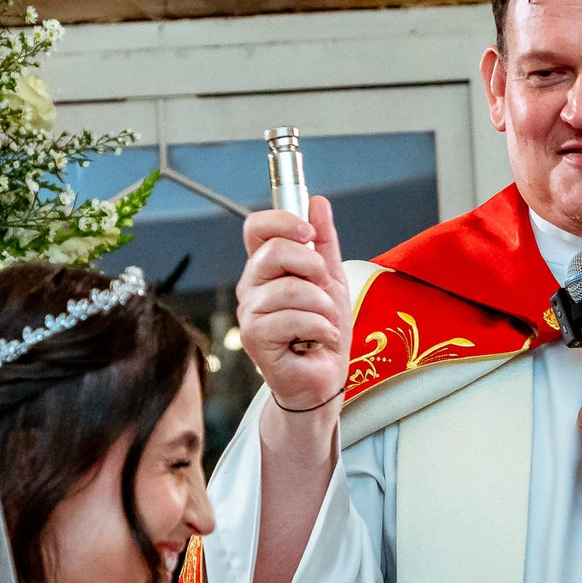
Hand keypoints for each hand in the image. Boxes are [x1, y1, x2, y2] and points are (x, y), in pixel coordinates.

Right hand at [237, 197, 348, 416]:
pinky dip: (319, 329)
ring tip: (326, 323)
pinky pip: (292, 319)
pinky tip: (321, 340)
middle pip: (274, 251)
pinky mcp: (255, 339)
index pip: (256, 228)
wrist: (324, 379)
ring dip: (323, 306)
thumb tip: (318, 203)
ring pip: (290, 289)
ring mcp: (250, 313)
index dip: (283, 221)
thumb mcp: (331, 280)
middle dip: (313, 266)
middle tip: (325, 289)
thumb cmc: (323, 331)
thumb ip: (325, 243)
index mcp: (265, 268)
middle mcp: (251, 287)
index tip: (309, 233)